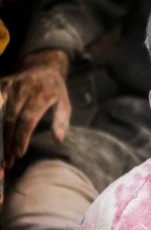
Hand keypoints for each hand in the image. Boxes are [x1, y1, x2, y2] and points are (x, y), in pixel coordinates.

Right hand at [1, 49, 70, 167]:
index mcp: (41, 94)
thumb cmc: (55, 92)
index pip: (28, 119)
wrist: (44, 67)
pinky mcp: (1, 85)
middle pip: (10, 119)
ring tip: (2, 153)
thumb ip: (61, 121)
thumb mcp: (64, 104)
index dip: (22, 137)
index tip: (19, 154)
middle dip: (7, 142)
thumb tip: (58, 140)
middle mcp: (24, 88)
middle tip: (8, 161)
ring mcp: (10, 86)